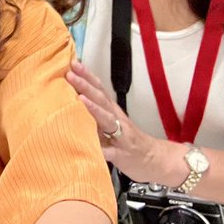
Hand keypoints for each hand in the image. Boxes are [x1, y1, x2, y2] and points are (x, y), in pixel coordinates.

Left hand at [66, 60, 187, 186]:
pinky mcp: (121, 155)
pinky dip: (101, 148)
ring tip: (80, 99)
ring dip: (93, 109)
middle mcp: (116, 119)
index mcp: (112, 110)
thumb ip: (94, 112)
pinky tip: (91, 144)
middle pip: (101, 99)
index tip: (73, 63)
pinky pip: (110, 151)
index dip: (87, 75)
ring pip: (107, 120)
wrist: (154, 160)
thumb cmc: (126, 140)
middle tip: (70, 74)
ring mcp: (120, 136)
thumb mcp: (110, 122)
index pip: (99, 89)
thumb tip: (70, 98)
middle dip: (85, 86)